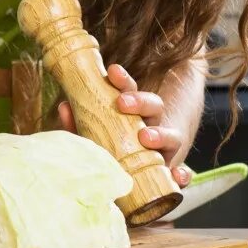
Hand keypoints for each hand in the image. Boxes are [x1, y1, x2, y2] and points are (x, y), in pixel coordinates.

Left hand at [58, 63, 192, 187]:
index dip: (122, 80)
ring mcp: (164, 149)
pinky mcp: (171, 172)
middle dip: (140, 101)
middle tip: (122, 102)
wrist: (139, 170)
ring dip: (160, 135)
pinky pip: (182, 173)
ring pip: (171, 136)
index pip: (131, 90)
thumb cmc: (112, 145)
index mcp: (134, 111)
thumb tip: (65, 108)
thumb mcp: (96, 128)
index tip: (112, 71)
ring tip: (146, 137)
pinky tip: (177, 176)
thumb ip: (81, 120)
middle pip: (154, 106)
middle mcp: (152, 126)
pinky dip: (182, 175)